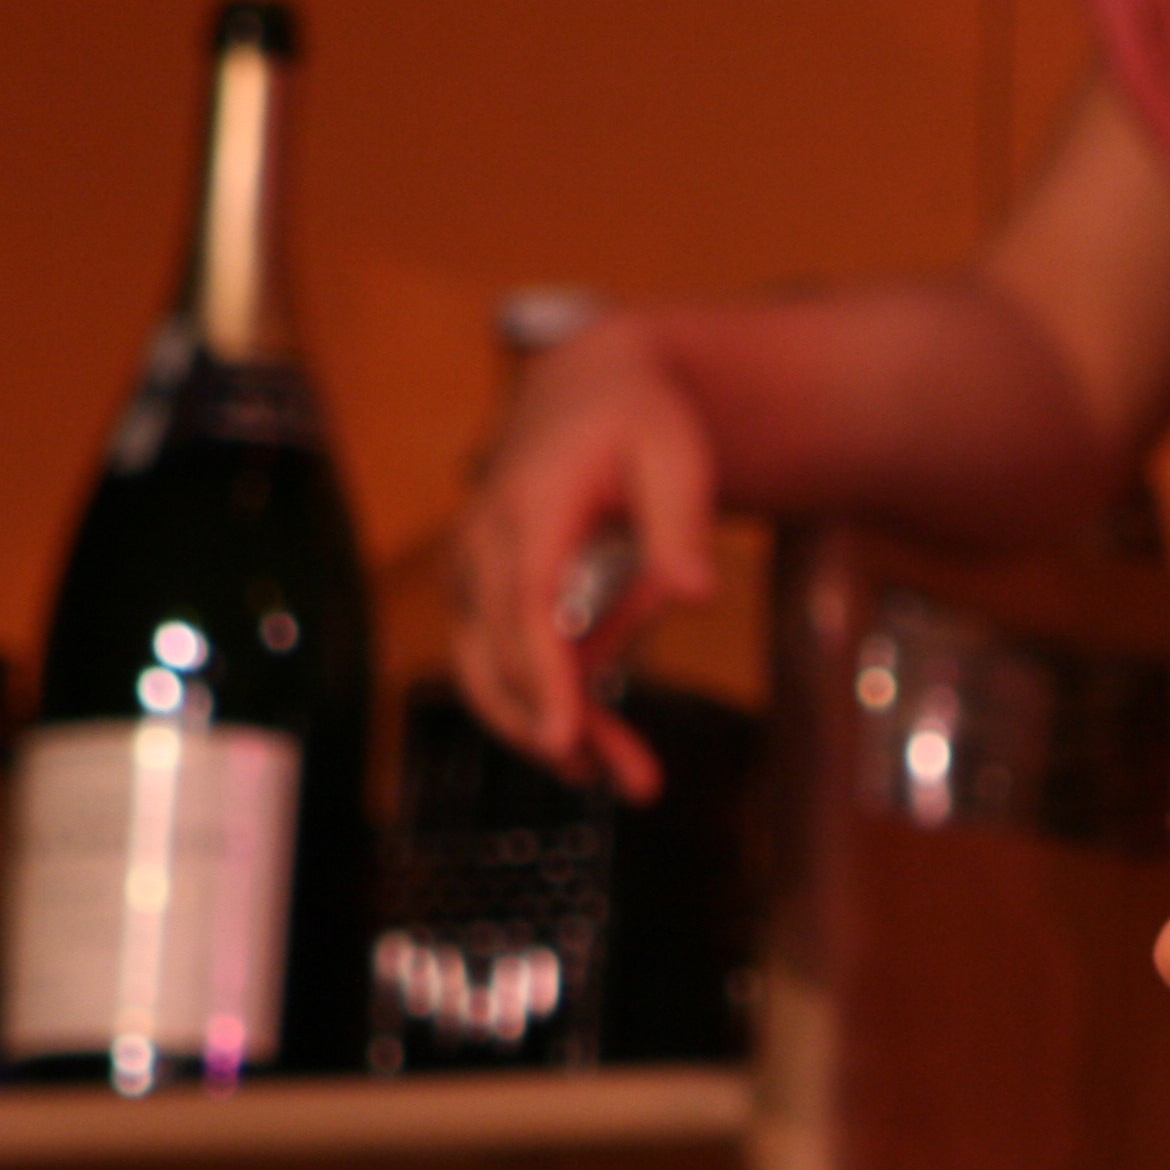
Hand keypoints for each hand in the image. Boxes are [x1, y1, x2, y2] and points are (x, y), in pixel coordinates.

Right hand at [453, 316, 722, 797]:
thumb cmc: (639, 420)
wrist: (587, 392)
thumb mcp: (676, 454)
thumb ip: (681, 522)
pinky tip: (607, 748)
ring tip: (633, 776)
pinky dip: (552, 708)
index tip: (562, 735)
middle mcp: (482, 544)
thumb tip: (695, 592)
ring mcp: (474, 574)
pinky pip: (505, 667)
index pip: (521, 602)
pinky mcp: (485, 598)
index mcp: (527, 506)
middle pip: (496, 655)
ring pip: (491, 674)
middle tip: (631, 778)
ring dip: (554, 730)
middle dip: (555, 724)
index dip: (537, 673)